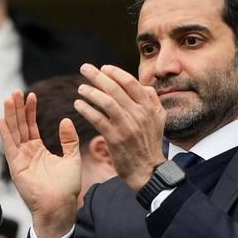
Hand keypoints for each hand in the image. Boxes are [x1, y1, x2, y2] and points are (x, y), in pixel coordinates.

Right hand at [0, 90, 80, 237]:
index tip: (31, 95)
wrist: (61, 206)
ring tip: (9, 99)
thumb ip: (68, 140)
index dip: (30, 111)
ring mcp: (20, 160)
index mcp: (38, 151)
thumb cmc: (66, 188)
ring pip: (13, 133)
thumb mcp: (72, 158)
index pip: (31, 126)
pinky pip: (9, 146)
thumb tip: (65, 120)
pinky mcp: (16, 167)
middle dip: (17, 109)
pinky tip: (1, 119)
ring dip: (10, 116)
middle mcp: (26, 153)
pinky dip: (5, 133)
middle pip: (19, 126)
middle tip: (15, 91)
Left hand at [74, 64, 165, 191]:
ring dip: (91, 92)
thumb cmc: (150, 143)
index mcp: (149, 107)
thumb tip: (143, 86)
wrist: (147, 170)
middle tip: (85, 68)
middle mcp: (139, 114)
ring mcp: (127, 126)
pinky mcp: (115, 139)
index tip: (103, 68)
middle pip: (115, 88)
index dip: (115, 72)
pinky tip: (78, 105)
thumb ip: (152, 100)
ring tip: (80, 89)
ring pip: (106, 102)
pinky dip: (86, 110)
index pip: (131, 82)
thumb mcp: (159, 120)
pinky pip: (98, 119)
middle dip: (98, 76)